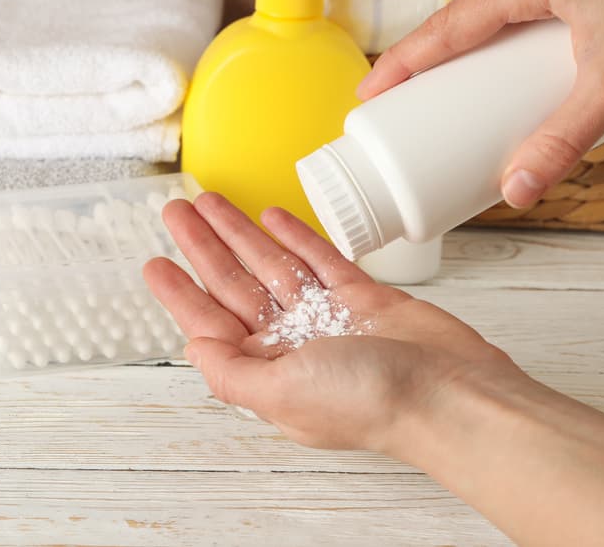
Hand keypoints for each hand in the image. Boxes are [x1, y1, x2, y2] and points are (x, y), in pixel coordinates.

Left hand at [143, 192, 521, 451]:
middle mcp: (294, 345)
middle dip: (204, 248)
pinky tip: (272, 218)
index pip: (210, 323)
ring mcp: (330, 318)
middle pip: (235, 286)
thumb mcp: (282, 393)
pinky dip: (296, 237)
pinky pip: (321, 259)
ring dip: (241, 234)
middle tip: (177, 211)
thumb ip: (231, 372)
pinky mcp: (365, 298)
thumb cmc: (372, 402)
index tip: (154, 262)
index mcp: (269, 372)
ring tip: (212, 202)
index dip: (180, 292)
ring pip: (273, 266)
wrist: (450, 393)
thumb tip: (192, 347)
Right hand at [357, 0, 603, 207]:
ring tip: (437, 97)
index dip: (405, 61)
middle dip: (427, 61)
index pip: (451, 23)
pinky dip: (498, 44)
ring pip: (493, 15)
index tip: (369, 92)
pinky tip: (496, 73)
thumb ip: (563, 141)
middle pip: (464, 18)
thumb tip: (516, 191)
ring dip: (464, 53)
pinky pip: (521, 14)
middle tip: (393, 105)